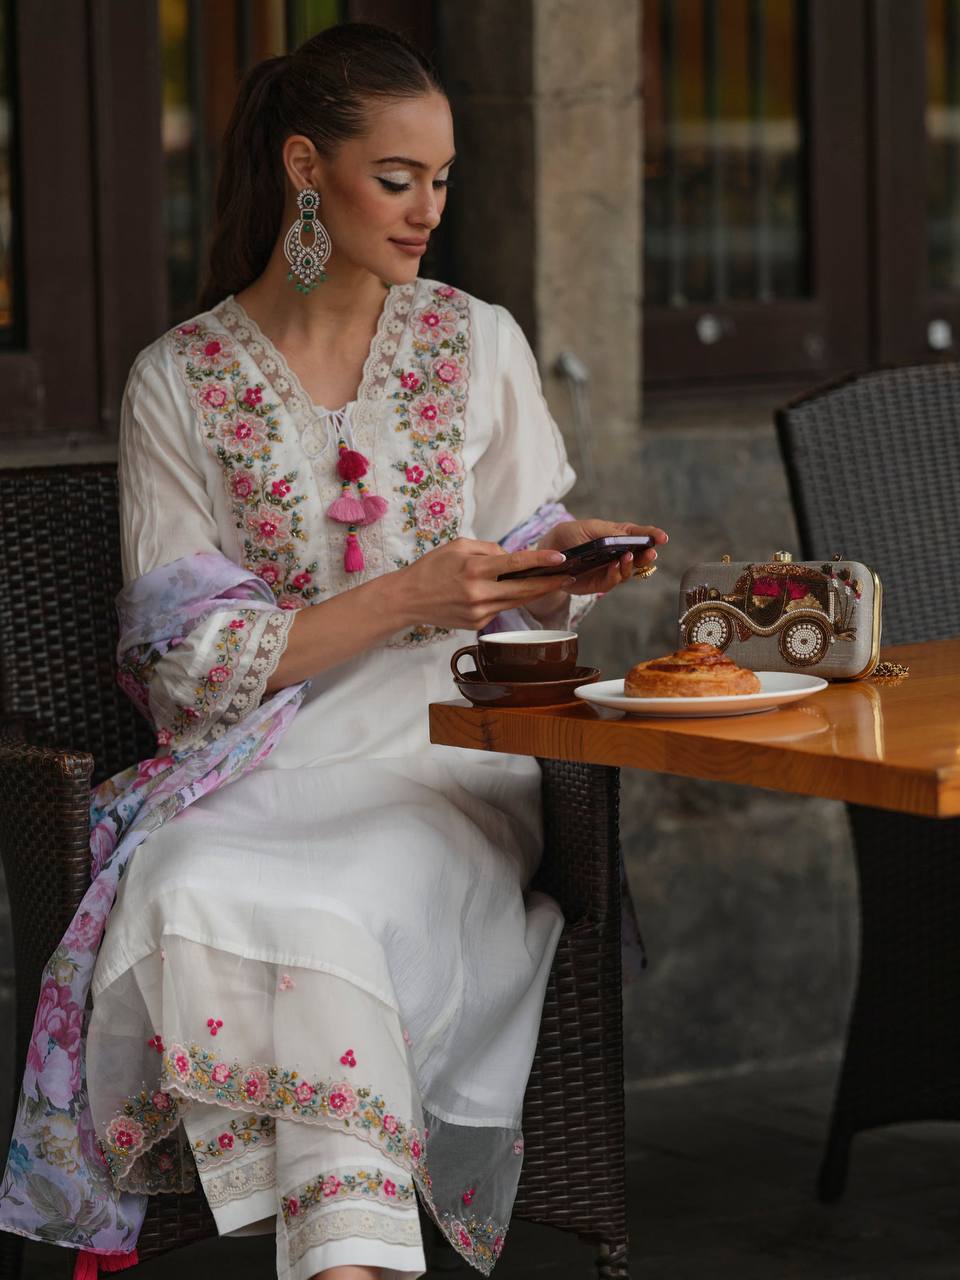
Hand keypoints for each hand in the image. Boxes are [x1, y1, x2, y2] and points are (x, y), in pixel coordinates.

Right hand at [394, 537, 577, 631]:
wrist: (408, 599)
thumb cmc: (432, 568)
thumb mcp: (458, 546)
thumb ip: (488, 549)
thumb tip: (511, 557)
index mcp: (474, 569)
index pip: (515, 564)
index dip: (540, 561)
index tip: (560, 558)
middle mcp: (478, 593)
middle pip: (523, 590)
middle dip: (548, 583)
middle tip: (567, 576)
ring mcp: (478, 612)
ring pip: (515, 601)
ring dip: (534, 593)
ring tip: (551, 582)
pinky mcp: (476, 624)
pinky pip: (500, 609)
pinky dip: (507, 599)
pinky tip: (508, 591)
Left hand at [524, 518, 668, 621]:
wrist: (547, 553)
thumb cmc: (568, 535)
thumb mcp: (587, 527)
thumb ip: (608, 532)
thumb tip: (626, 537)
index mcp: (617, 536)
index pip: (639, 535)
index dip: (652, 536)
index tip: (663, 538)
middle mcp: (617, 554)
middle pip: (639, 556)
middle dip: (647, 555)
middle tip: (651, 553)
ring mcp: (609, 569)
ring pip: (628, 571)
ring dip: (631, 566)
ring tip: (628, 558)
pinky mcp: (599, 583)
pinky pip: (612, 582)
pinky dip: (616, 575)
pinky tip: (615, 567)